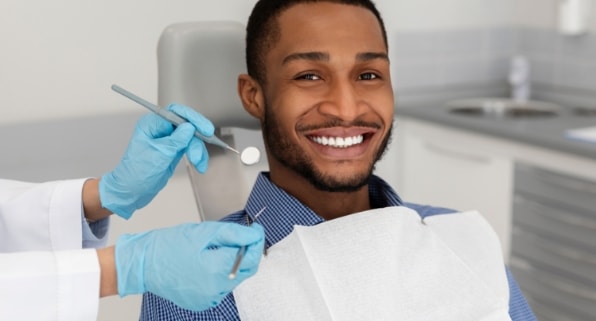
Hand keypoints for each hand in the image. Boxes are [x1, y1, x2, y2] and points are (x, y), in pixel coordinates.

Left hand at [99, 103, 213, 218]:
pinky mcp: (174, 150)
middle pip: (187, 124)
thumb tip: (190, 127)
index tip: (205, 129)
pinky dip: (197, 156)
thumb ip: (176, 140)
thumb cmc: (136, 173)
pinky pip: (191, 147)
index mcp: (151, 124)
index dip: (193, 119)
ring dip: (198, 150)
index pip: (176, 113)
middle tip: (203, 149)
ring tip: (199, 163)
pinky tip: (200, 165)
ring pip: (191, 137)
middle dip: (196, 139)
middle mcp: (160, 129)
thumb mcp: (159, 155)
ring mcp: (168, 139)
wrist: (131, 191)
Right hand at [115, 222, 264, 310]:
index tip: (256, 230)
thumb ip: (233, 234)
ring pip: (235, 279)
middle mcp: (215, 289)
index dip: (257, 240)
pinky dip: (221, 275)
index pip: (251, 256)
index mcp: (217, 270)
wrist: (142, 264)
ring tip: (218, 249)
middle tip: (242, 237)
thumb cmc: (168, 245)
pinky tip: (208, 264)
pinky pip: (221, 288)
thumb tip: (255, 235)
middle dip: (248, 252)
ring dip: (234, 264)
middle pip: (247, 270)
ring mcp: (209, 299)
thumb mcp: (204, 232)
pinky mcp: (202, 303)